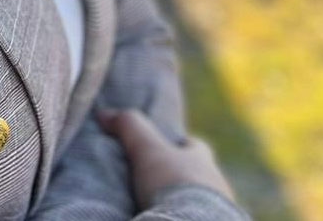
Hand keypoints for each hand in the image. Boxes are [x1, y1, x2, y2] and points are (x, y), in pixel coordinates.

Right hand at [95, 107, 235, 208]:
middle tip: (157, 180)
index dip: (183, 144)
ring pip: (201, 202)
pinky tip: (165, 219)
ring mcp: (219, 212)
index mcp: (203, 161)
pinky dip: (184, 217)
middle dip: (182, 176)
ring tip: (157, 207)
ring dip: (184, 202)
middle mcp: (216, 185)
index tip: (169, 145)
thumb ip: (128, 127)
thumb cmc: (172, 183)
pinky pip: (200, 219)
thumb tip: (103, 113)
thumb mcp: (145, 148)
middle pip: (200, 175)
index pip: (197, 147)